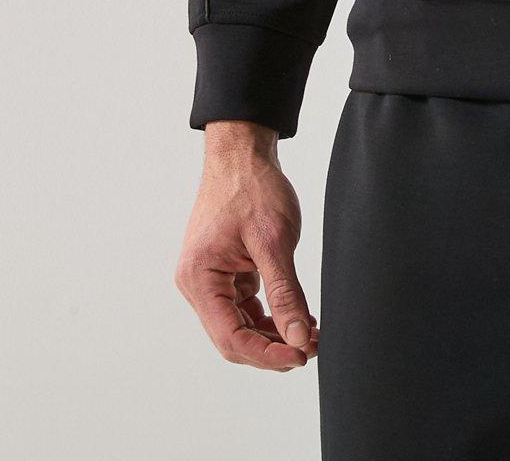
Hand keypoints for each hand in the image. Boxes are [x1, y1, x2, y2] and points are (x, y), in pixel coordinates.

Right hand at [175, 120, 318, 370]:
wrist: (243, 155)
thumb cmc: (252, 188)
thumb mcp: (275, 241)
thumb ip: (286, 293)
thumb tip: (299, 337)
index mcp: (200, 278)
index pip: (230, 337)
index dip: (267, 354)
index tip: (301, 355)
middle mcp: (198, 284)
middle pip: (233, 338)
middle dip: (273, 348)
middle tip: (311, 349)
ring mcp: (210, 279)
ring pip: (240, 325)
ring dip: (274, 335)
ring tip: (311, 335)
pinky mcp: (225, 272)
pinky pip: (245, 306)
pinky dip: (270, 315)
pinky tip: (298, 316)